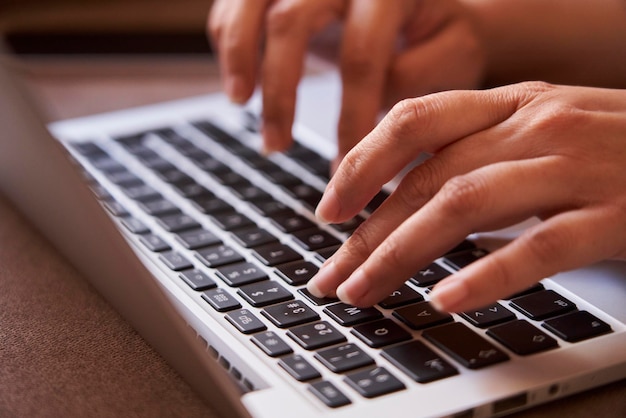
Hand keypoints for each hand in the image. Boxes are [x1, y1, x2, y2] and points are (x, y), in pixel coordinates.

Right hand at [208, 0, 484, 165]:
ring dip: (239, 57)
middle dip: (280, 91)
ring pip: (251, 3)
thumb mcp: (455, 52)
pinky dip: (227, 38)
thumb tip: (370, 125)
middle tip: (277, 146)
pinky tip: (240, 80)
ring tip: (239, 103)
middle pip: (291, 21)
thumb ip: (418, 81)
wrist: (426, 0)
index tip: (345, 168)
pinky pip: (235, 3)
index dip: (350, 118)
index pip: (361, 57)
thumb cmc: (442, 31)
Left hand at [308, 81, 625, 312]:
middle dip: (367, 234)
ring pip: (465, 206)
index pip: (414, 121)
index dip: (360, 164)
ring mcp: (577, 165)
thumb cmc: (619, 148)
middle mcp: (536, 125)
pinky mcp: (617, 212)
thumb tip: (407, 200)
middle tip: (332, 277)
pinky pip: (540, 245)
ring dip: (402, 255)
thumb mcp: (542, 132)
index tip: (328, 211)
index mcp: (512, 103)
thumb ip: (479, 154)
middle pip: (427, 178)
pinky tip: (447, 299)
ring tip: (364, 293)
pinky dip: (488, 274)